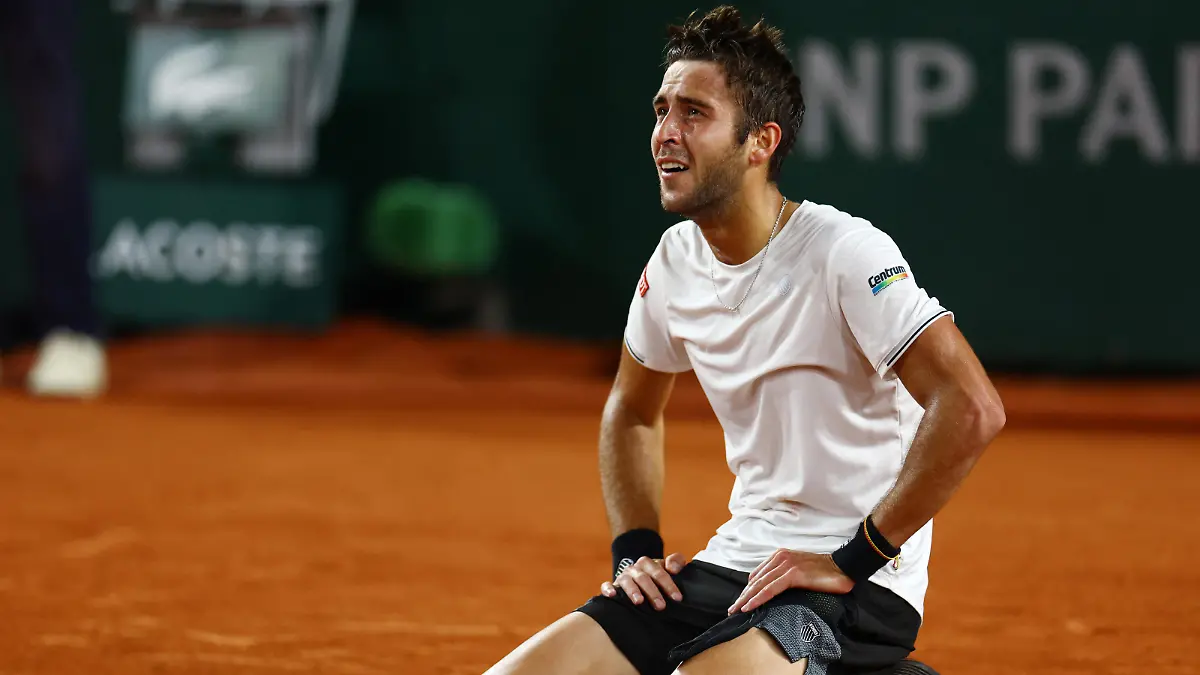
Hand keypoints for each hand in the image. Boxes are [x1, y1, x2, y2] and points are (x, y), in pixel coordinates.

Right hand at [600, 552, 686, 609]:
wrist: (640, 581)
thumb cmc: (658, 578)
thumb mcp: (669, 569)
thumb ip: (676, 562)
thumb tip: (673, 568)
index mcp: (648, 564)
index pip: (659, 571)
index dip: (669, 584)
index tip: (677, 598)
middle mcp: (634, 569)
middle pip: (643, 578)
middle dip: (653, 592)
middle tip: (661, 606)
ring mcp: (622, 577)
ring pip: (626, 581)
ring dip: (633, 591)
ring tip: (639, 602)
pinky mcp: (612, 586)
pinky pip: (606, 585)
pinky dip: (608, 589)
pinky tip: (612, 595)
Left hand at [727, 549, 852, 614]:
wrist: (843, 567)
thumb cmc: (824, 572)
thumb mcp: (799, 571)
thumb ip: (784, 576)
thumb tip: (770, 590)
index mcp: (780, 556)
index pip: (758, 575)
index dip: (747, 590)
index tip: (739, 602)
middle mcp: (780, 558)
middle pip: (755, 580)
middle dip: (742, 596)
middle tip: (731, 609)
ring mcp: (785, 565)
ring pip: (759, 585)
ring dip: (745, 599)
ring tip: (736, 610)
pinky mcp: (792, 574)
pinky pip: (770, 589)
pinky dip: (758, 598)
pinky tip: (749, 606)